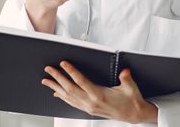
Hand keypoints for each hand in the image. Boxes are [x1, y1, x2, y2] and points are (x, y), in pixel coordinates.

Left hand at [42, 61, 157, 123]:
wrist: (133, 115)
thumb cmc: (131, 100)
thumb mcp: (131, 88)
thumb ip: (126, 78)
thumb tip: (124, 71)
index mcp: (100, 95)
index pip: (81, 81)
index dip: (71, 71)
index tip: (63, 63)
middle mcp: (91, 102)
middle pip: (70, 88)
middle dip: (58, 78)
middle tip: (49, 69)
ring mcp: (88, 107)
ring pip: (68, 97)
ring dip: (56, 87)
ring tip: (46, 81)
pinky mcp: (88, 110)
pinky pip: (72, 103)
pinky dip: (62, 97)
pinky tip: (57, 93)